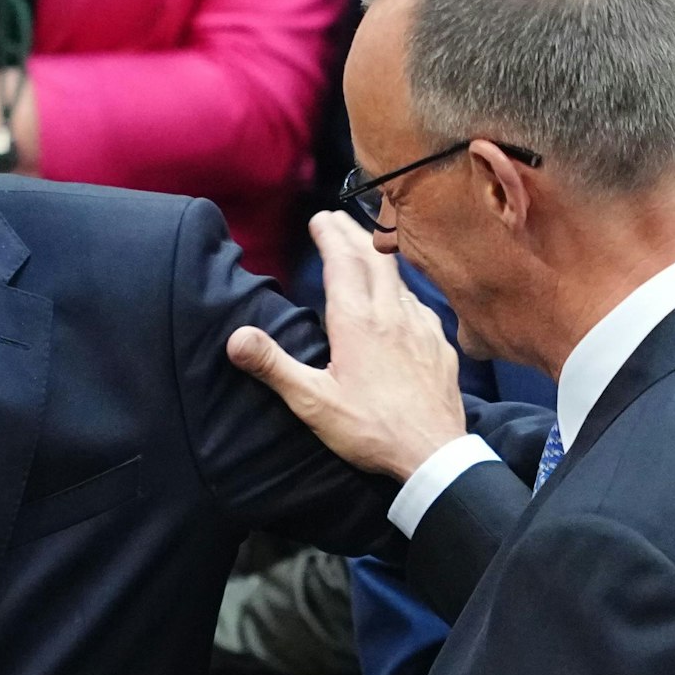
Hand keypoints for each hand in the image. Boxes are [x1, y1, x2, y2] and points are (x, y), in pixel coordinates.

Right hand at [226, 212, 464, 480]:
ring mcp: (421, 328)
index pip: (342, 263)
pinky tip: (400, 299)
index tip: (319, 219)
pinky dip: (401, 287)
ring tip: (365, 248)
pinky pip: (419, 303)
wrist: (433, 455)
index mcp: (357, 322)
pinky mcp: (439, 346)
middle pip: (374, 258)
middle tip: (338, 219)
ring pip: (399, 278)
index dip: (330, 236)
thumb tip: (235, 337)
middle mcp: (392, 314)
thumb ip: (273, 366)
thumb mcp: (312, 402)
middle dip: (354, 233)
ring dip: (379, 256)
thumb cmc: (369, 429)